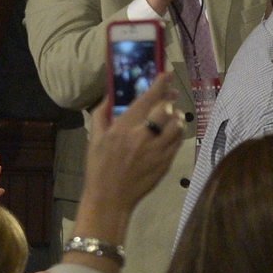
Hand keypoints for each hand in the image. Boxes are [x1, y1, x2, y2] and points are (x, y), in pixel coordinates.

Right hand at [75, 84, 184, 251]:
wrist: (110, 198)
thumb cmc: (99, 167)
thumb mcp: (94, 138)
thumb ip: (101, 114)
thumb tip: (109, 95)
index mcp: (122, 128)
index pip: (146, 100)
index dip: (159, 84)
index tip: (167, 74)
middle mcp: (142, 137)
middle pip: (165, 110)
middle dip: (168, 101)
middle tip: (168, 98)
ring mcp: (156, 151)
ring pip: (176, 125)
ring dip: (176, 117)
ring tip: (171, 116)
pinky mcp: (166, 163)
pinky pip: (177, 142)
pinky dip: (176, 134)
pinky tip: (170, 133)